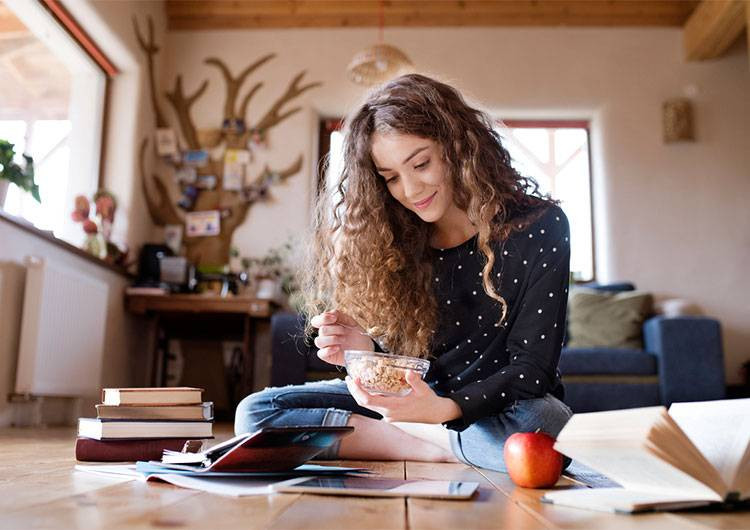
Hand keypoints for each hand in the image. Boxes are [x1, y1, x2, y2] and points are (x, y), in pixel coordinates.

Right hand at [310, 310, 373, 365]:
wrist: (366, 348)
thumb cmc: (357, 335)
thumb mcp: (351, 322)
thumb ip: (339, 316)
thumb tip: (330, 314)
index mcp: (328, 325)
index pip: (316, 321)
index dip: (323, 318)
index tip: (334, 318)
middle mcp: (325, 336)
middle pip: (322, 330)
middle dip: (335, 329)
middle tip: (345, 331)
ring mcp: (325, 346)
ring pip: (319, 341)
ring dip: (333, 339)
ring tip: (344, 340)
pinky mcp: (328, 356)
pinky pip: (321, 353)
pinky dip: (329, 350)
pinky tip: (338, 348)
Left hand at [345, 369, 462, 423]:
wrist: (435, 414)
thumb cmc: (429, 402)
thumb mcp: (423, 389)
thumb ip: (415, 381)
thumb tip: (409, 372)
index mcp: (393, 407)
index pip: (368, 400)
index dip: (358, 390)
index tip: (354, 379)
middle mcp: (388, 414)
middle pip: (364, 403)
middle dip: (354, 391)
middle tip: (349, 378)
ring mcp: (388, 415)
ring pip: (368, 405)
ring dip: (361, 394)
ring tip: (356, 381)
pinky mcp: (390, 415)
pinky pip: (375, 405)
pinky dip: (369, 396)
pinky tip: (369, 387)